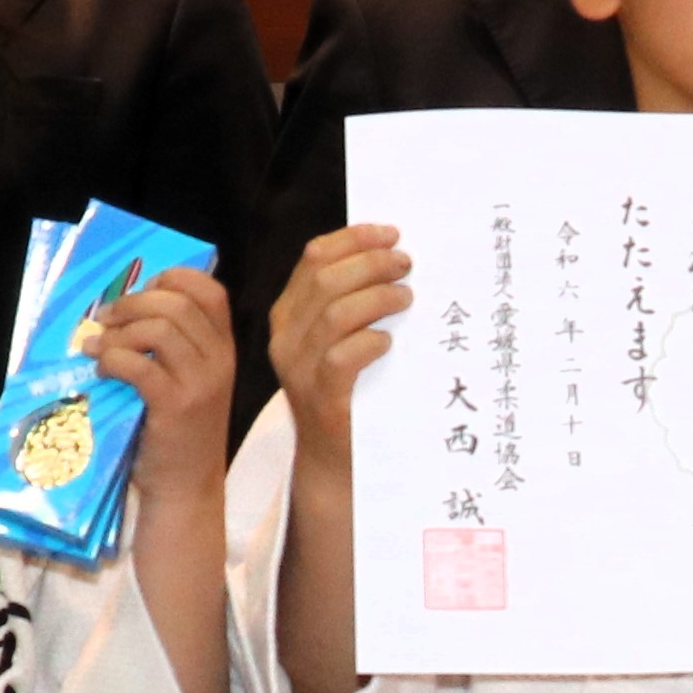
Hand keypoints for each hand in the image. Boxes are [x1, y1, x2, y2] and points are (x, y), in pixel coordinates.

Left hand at [89, 262, 236, 496]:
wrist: (187, 489)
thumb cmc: (180, 435)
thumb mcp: (191, 383)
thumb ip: (175, 347)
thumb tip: (125, 308)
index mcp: (225, 349)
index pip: (210, 291)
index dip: (173, 278)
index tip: (142, 290)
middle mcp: (219, 361)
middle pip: (177, 303)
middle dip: (133, 303)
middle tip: (105, 319)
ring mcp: (200, 383)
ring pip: (159, 329)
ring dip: (119, 332)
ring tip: (98, 346)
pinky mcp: (174, 406)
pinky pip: (138, 365)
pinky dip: (113, 359)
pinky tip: (102, 370)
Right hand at [271, 225, 411, 478]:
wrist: (333, 459)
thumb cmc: (348, 390)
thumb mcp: (340, 338)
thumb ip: (353, 300)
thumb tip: (395, 256)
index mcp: (289, 312)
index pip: (314, 257)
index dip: (355, 238)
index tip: (392, 234)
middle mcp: (286, 336)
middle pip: (326, 278)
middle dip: (371, 263)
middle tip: (407, 264)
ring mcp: (298, 367)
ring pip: (335, 313)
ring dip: (377, 298)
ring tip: (406, 298)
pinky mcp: (320, 397)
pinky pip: (342, 357)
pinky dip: (370, 342)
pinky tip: (388, 342)